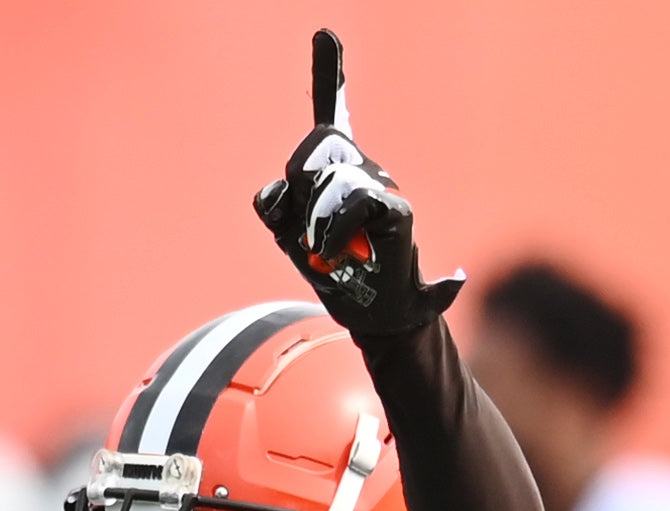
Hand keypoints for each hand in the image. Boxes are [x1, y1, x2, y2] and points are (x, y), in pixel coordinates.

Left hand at [251, 31, 460, 335]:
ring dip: (310, 226)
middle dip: (295, 190)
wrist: (377, 317)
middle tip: (303, 233)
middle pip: (310, 152)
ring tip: (321, 255)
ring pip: (324, 182)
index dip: (330, 76)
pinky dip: (330, 230)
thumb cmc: (337, 276)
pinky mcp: (397, 212)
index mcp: (337, 174)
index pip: (333, 114)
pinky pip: (354, 201)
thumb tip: (273, 196)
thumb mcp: (293, 239)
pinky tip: (326, 256)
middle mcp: (363, 172)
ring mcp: (382, 189)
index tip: (324, 34)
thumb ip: (279, 210)